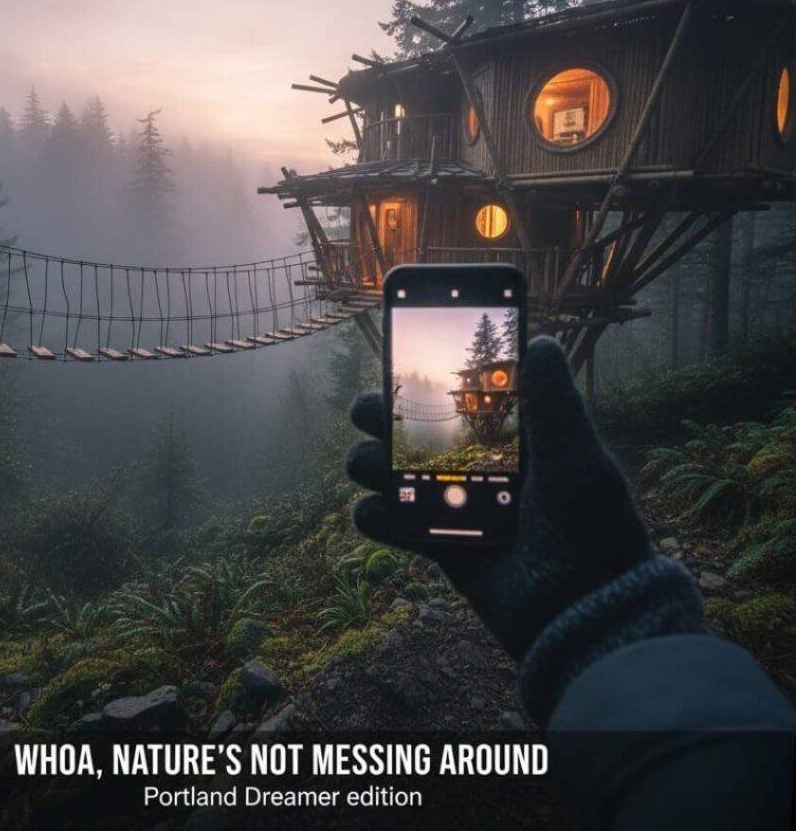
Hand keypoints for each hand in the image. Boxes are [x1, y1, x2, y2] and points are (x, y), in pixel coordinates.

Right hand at [346, 336, 701, 722]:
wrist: (581, 618)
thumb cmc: (589, 533)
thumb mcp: (579, 461)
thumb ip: (555, 404)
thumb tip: (539, 340)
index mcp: (510, 440)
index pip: (462, 395)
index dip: (428, 375)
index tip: (402, 353)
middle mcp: (476, 465)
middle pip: (413, 429)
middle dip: (383, 416)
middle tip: (374, 412)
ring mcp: (454, 505)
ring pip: (391, 471)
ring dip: (369, 462)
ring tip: (372, 468)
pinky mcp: (439, 544)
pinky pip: (391, 523)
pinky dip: (373, 516)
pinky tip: (374, 511)